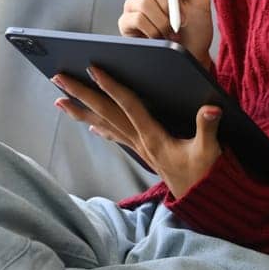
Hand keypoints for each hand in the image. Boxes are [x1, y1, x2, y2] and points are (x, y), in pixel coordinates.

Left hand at [51, 63, 222, 199]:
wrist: (202, 200)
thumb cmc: (205, 174)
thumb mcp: (209, 151)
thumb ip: (208, 128)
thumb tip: (211, 108)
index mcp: (153, 136)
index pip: (127, 105)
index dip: (110, 86)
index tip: (92, 69)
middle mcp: (140, 141)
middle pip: (105, 113)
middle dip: (81, 94)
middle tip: (57, 78)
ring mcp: (138, 147)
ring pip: (104, 124)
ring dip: (81, 110)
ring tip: (59, 100)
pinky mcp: (142, 152)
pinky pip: (115, 136)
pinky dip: (100, 128)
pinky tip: (90, 124)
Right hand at [118, 0, 214, 70]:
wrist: (193, 56)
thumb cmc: (197, 28)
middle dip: (169, 3)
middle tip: (181, 19)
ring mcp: (134, 7)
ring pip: (143, 1)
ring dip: (163, 20)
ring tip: (171, 32)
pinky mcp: (125, 24)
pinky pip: (135, 17)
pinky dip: (151, 28)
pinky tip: (158, 37)